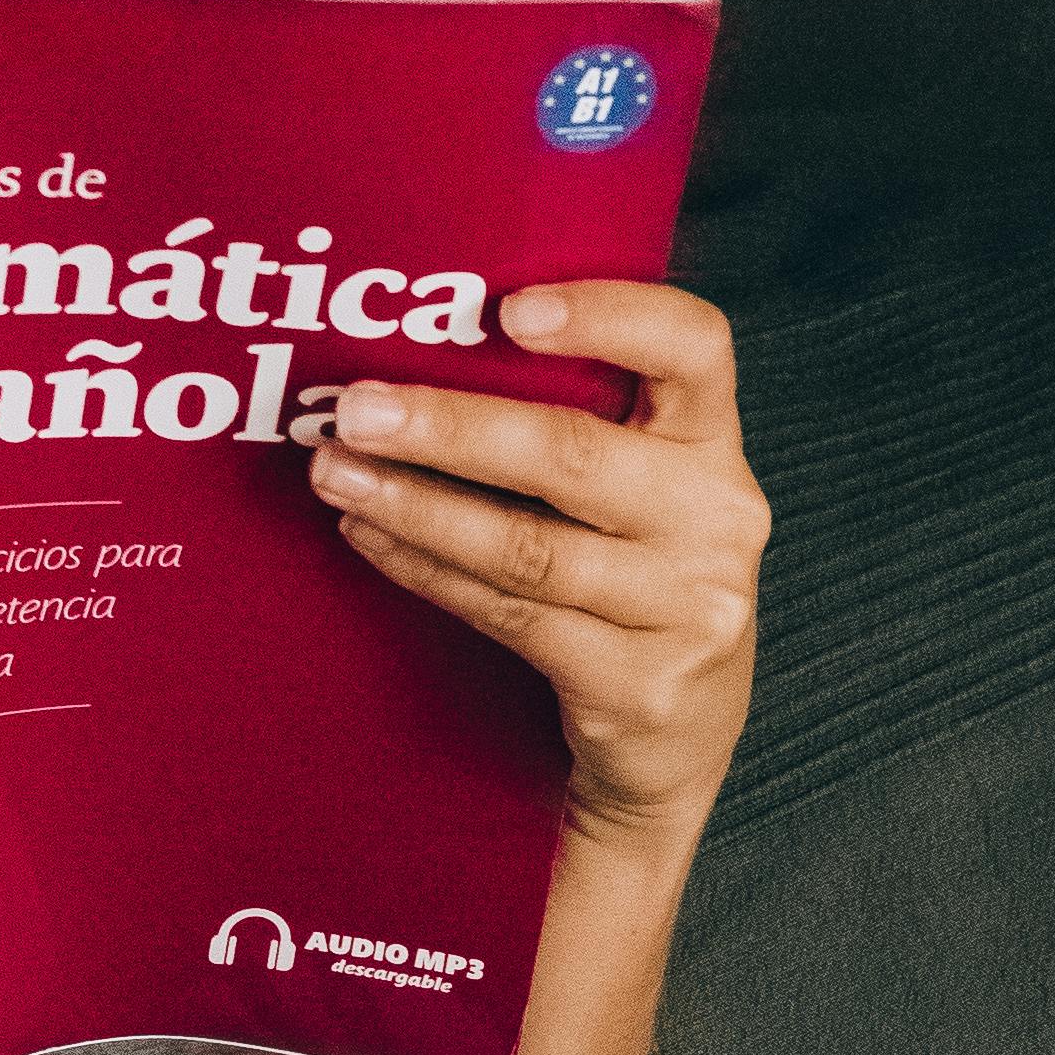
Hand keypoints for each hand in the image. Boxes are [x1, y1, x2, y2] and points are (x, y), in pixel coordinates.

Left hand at [306, 279, 766, 849]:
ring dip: (417, 507)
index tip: (509, 310)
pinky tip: (374, 539)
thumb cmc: (635, 586)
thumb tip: (426, 347)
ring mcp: (687, 609)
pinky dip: (429, 573)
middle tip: (356, 410)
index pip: (693, 347)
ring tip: (337, 475)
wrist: (677, 744)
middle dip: (449, 427)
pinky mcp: (639, 686)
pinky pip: (510, 615)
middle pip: (573, 455)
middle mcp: (716, 520)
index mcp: (714, 446)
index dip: (610, 314)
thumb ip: (586, 421)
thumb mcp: (642, 494)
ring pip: (527, 547)